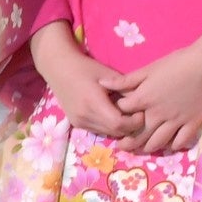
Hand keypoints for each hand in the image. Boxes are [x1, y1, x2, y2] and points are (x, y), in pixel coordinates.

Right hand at [30, 20, 133, 139]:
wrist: (58, 68)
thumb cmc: (85, 68)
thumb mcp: (109, 75)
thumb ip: (126, 90)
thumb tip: (143, 103)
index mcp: (93, 103)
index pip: (119, 124)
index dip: (134, 122)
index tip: (141, 112)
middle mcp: (84, 116)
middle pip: (115, 132)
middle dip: (130, 126)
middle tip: (137, 114)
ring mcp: (79, 122)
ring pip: (107, 133)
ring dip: (119, 128)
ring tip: (125, 114)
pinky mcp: (76, 123)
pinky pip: (98, 130)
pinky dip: (109, 126)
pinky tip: (112, 114)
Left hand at [108, 40, 201, 153]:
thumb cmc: (177, 62)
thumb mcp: (148, 69)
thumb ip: (125, 80)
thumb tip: (101, 84)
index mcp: (144, 100)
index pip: (123, 114)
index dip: (117, 117)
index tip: (115, 121)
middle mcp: (157, 114)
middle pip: (138, 134)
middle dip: (128, 142)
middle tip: (122, 147)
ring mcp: (176, 121)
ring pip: (158, 142)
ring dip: (148, 147)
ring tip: (142, 149)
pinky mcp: (193, 123)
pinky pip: (181, 141)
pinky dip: (174, 146)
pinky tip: (169, 146)